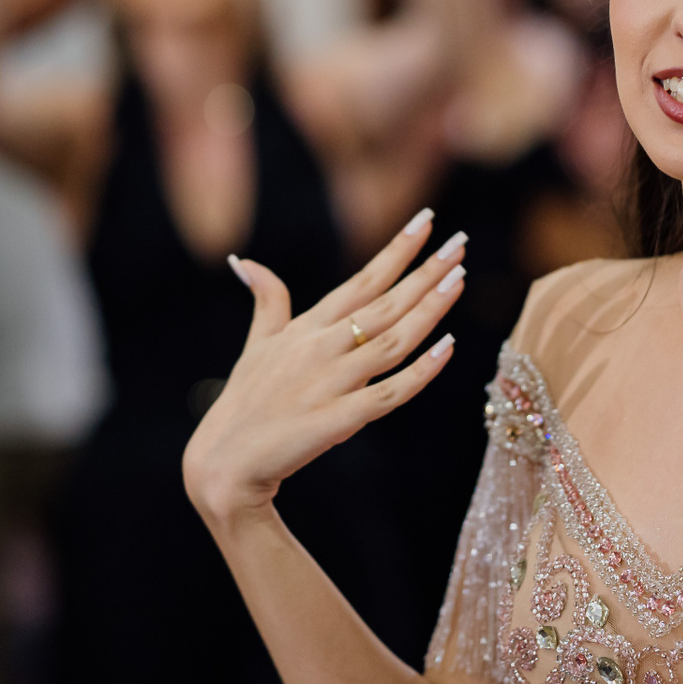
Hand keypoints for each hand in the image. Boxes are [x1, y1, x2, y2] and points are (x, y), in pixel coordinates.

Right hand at [184, 213, 466, 523]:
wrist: (223, 462)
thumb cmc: (244, 402)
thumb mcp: (257, 344)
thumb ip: (266, 301)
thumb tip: (246, 261)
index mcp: (307, 328)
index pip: (361, 280)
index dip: (396, 250)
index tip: (427, 220)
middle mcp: (320, 348)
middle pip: (384, 304)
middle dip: (424, 272)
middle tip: (459, 243)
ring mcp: (329, 383)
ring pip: (392, 341)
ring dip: (428, 310)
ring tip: (458, 281)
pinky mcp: (337, 420)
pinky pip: (388, 394)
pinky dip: (420, 373)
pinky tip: (447, 349)